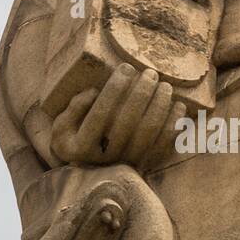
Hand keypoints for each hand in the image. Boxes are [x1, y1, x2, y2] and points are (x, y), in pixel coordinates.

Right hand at [50, 64, 179, 166]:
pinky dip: (174, 125)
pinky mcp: (145, 166)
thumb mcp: (61, 127)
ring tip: (166, 85)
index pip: (101, 113)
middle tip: (150, 73)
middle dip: (142, 93)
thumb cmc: (75, 140)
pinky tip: (178, 106)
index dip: (115, 88)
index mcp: (82, 147)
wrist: (88, 173)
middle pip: (128, 121)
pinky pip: (165, 145)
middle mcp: (106, 158)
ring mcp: (128, 164)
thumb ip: (74, 109)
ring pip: (149, 132)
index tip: (126, 67)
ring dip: (160, 106)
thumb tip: (95, 92)